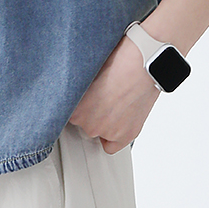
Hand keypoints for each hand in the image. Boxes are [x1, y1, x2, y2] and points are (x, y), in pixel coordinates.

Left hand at [67, 33, 160, 153]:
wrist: (142, 63)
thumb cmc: (117, 61)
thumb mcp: (86, 71)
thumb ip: (76, 87)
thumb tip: (72, 91)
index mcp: (74, 107)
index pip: (66, 113)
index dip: (77, 103)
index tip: (84, 98)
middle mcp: (88, 123)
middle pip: (82, 123)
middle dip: (90, 112)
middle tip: (102, 96)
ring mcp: (107, 131)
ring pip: (97, 131)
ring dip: (103, 121)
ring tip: (114, 102)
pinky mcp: (125, 136)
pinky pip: (111, 146)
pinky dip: (114, 137)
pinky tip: (117, 121)